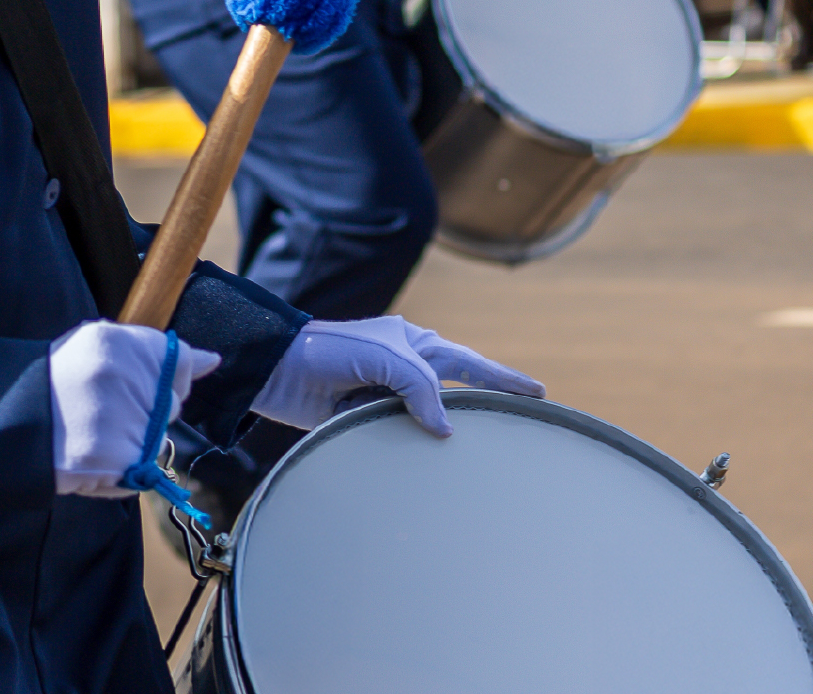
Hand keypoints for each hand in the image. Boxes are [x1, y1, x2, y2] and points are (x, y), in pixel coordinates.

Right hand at [50, 321, 219, 497]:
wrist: (8, 430)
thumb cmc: (56, 385)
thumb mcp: (95, 349)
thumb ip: (155, 353)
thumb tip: (213, 361)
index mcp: (114, 342)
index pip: (176, 358)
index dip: (165, 378)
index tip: (142, 387)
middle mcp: (121, 377)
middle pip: (171, 404)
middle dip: (148, 411)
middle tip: (101, 411)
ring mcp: (122, 420)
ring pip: (158, 438)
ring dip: (135, 442)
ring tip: (93, 434)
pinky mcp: (120, 460)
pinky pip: (145, 468)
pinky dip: (126, 470)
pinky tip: (94, 456)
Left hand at [250, 316, 544, 437]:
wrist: (275, 369)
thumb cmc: (329, 350)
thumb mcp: (384, 357)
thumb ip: (420, 386)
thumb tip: (445, 429)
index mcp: (413, 344)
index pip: (470, 363)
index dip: (504, 378)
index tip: (537, 393)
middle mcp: (403, 369)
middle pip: (454, 393)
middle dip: (484, 409)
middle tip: (517, 430)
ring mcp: (383, 396)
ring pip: (425, 420)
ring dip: (444, 436)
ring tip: (478, 458)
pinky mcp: (361, 421)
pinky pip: (395, 437)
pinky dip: (409, 450)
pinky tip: (426, 469)